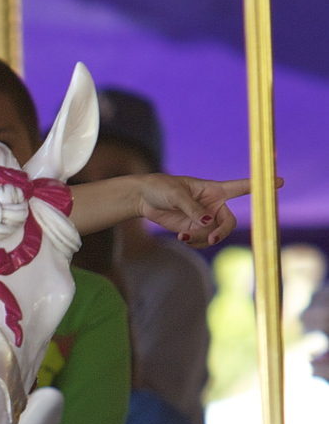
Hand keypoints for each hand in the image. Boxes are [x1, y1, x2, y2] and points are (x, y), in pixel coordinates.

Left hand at [135, 174, 260, 246]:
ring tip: (183, 235)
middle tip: (210, 240)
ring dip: (201, 238)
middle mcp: (213, 205)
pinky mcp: (193, 228)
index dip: (260, 186)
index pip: (241, 187)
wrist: (144, 198)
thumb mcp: (176, 195)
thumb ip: (192, 208)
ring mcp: (204, 218)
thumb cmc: (161, 188)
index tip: (279, 182)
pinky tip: (181, 237)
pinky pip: (201, 240)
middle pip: (229, 223)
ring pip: (213, 235)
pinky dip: (193, 241)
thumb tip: (208, 222)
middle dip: (221, 233)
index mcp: (214, 189)